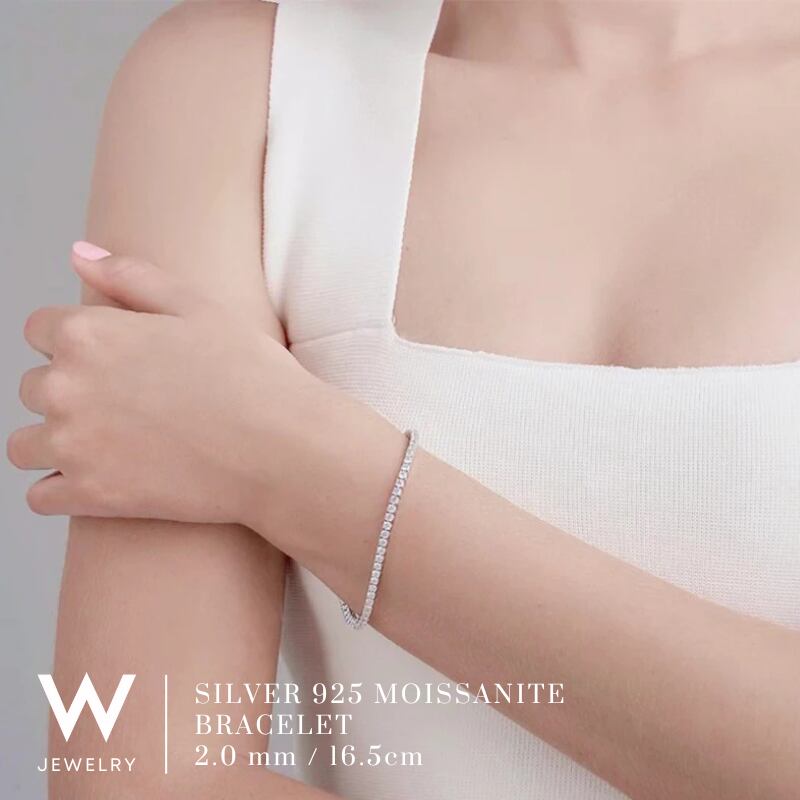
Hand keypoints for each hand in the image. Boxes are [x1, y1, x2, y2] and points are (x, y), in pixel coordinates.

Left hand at [7, 243, 329, 525]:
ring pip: (24, 445)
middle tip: (123, 406)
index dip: (75, 343)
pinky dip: (63, 490)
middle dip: (68, 393)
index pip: (39, 330)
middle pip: (32, 387)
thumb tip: (79, 255)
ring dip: (55, 443)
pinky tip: (104, 480)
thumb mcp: (201, 307)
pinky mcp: (89, 495)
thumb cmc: (252, 375)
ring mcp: (73, 445)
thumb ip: (131, 277)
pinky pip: (40, 496)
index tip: (111, 361)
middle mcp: (66, 387)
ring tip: (108, 446)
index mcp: (89, 333)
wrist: (282, 449)